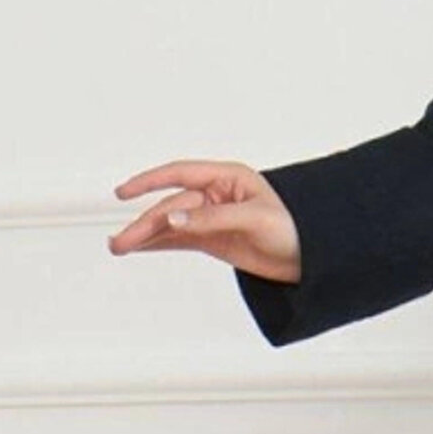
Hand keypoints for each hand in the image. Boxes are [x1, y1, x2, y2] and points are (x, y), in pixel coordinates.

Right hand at [108, 160, 301, 284]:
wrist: (314, 258)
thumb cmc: (294, 229)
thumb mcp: (254, 219)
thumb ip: (212, 219)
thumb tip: (172, 220)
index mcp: (228, 178)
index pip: (180, 174)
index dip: (150, 181)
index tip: (124, 191)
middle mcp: (216, 195)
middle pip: (171, 207)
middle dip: (145, 224)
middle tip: (120, 243)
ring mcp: (213, 218)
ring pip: (171, 225)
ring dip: (145, 235)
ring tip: (118, 247)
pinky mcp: (214, 240)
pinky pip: (179, 240)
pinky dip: (158, 244)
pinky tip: (139, 248)